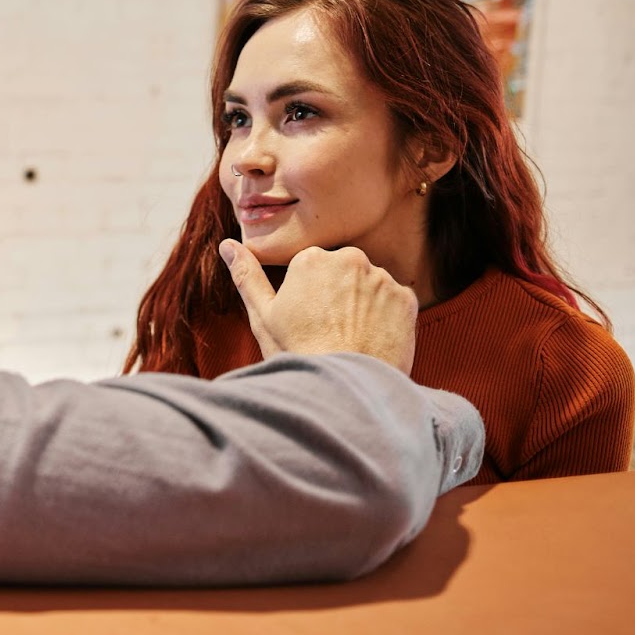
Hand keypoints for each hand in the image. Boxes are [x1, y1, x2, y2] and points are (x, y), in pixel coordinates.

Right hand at [219, 239, 416, 374]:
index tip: (307, 321)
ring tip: (351, 339)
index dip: (308, 298)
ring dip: (363, 306)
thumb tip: (227, 245)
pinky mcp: (407, 299)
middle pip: (343, 272)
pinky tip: (371, 341)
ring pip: (370, 286)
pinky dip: (386, 319)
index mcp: (311, 258)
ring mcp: (382, 278)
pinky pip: (395, 302)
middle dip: (337, 295)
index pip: (312, 269)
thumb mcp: (263, 316)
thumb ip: (246, 275)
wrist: (345, 390)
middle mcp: (350, 258)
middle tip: (328, 331)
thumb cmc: (298, 354)